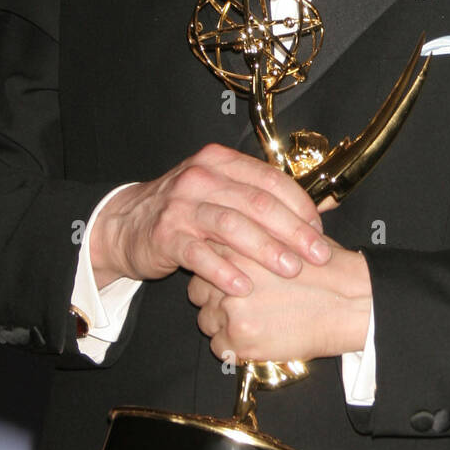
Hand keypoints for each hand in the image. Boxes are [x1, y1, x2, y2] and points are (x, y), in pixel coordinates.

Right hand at [89, 144, 329, 293]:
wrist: (126, 225)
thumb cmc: (186, 210)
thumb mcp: (222, 192)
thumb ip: (263, 196)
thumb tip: (323, 208)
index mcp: (221, 162)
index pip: (270, 179)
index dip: (300, 206)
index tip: (320, 231)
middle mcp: (201, 177)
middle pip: (257, 202)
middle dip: (293, 230)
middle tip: (317, 255)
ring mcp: (181, 206)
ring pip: (233, 225)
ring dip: (266, 250)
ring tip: (291, 270)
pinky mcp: (165, 235)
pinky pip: (200, 254)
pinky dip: (225, 271)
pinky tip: (245, 287)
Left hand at [187, 239, 371, 362]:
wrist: (351, 303)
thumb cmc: (327, 271)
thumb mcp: (288, 238)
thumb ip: (254, 240)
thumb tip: (233, 246)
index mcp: (237, 246)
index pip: (204, 258)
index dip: (218, 269)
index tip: (230, 278)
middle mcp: (228, 276)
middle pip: (197, 289)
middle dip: (215, 297)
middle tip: (242, 302)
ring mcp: (231, 309)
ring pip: (206, 320)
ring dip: (223, 323)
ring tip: (254, 321)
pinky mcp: (240, 339)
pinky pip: (219, 347)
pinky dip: (234, 346)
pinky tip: (259, 337)